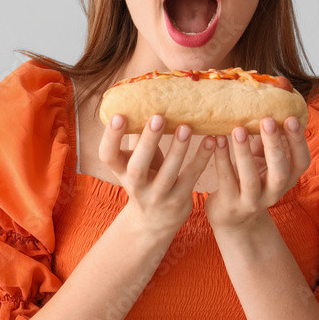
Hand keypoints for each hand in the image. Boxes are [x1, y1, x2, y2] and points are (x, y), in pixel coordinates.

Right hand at [98, 113, 214, 237]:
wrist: (154, 221)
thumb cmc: (145, 178)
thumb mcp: (134, 160)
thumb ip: (136, 136)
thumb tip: (139, 98)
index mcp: (120, 171)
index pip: (107, 155)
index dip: (111, 137)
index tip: (119, 115)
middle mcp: (136, 186)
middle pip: (137, 167)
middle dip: (147, 142)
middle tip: (157, 117)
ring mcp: (158, 195)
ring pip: (167, 174)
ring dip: (177, 150)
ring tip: (186, 127)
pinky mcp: (178, 200)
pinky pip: (191, 178)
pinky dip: (201, 159)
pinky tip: (211, 141)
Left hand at [204, 116, 310, 233]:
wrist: (232, 217)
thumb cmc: (249, 177)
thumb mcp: (263, 160)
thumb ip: (268, 139)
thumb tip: (273, 100)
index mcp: (287, 179)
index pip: (301, 162)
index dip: (298, 142)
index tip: (291, 118)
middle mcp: (274, 193)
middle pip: (280, 172)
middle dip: (275, 146)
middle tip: (267, 121)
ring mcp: (252, 202)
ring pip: (251, 179)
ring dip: (244, 153)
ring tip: (238, 129)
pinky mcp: (231, 205)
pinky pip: (226, 180)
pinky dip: (221, 159)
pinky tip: (215, 140)